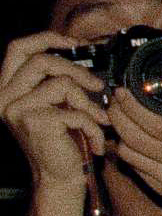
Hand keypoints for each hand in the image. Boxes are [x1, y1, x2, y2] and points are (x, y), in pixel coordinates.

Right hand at [0, 31, 107, 191]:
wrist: (59, 177)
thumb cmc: (62, 140)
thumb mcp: (55, 104)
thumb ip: (57, 80)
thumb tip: (80, 52)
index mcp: (8, 88)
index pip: (17, 49)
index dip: (45, 38)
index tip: (74, 41)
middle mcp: (5, 97)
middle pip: (42, 60)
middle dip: (76, 70)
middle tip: (97, 87)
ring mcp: (17, 109)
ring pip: (62, 84)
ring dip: (88, 103)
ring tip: (98, 120)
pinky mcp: (36, 122)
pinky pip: (76, 111)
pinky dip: (94, 126)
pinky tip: (98, 142)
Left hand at [103, 80, 161, 215]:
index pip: (158, 126)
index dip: (134, 108)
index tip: (124, 93)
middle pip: (138, 140)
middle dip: (119, 117)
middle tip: (115, 102)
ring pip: (131, 155)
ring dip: (119, 134)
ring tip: (119, 118)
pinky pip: (136, 169)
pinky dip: (127, 151)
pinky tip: (129, 139)